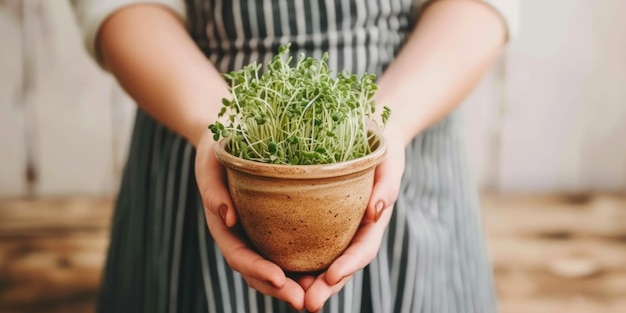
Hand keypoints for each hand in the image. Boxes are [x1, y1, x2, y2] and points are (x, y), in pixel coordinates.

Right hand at [194, 130, 305, 309]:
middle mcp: (241, 238)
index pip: (238, 256)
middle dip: (280, 290)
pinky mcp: (274, 231)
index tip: (279, 278)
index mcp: (223, 227)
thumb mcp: (210, 162)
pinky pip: (288, 254)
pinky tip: (326, 273)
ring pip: (275, 270)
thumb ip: (213, 190)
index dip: (257, 270)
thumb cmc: (218, 149)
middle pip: (258, 273)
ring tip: (318, 295)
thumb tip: (227, 218)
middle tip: (304, 301)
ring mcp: (257, 237)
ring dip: (295, 286)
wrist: (230, 141)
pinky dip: (303, 267)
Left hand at [298, 126, 405, 311]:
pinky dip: (294, 260)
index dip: (349, 266)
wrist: (370, 134)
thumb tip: (377, 211)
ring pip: (322, 262)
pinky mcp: (320, 222)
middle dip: (324, 287)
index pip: (363, 249)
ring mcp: (338, 230)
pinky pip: (307, 245)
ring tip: (289, 295)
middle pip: (341, 266)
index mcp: (373, 220)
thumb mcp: (389, 160)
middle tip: (307, 304)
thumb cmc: (381, 145)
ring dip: (307, 282)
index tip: (331, 277)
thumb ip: (387, 185)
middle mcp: (354, 230)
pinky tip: (275, 269)